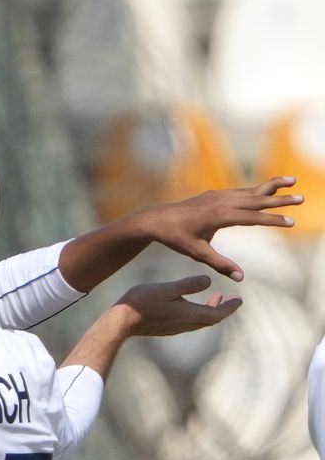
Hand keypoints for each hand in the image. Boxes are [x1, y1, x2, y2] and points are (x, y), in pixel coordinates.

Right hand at [113, 275, 240, 337]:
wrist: (120, 322)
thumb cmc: (141, 302)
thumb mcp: (166, 289)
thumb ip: (188, 285)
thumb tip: (209, 282)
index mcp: (187, 314)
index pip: (217, 314)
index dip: (230, 307)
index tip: (239, 299)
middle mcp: (184, 324)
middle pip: (210, 319)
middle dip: (222, 308)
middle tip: (231, 298)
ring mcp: (174, 328)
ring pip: (200, 321)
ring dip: (210, 309)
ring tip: (214, 297)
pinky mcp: (165, 328)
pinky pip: (188, 322)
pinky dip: (197, 312)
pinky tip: (189, 304)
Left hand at [135, 176, 301, 280]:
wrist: (155, 220)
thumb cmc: (175, 238)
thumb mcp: (197, 253)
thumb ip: (220, 264)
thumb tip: (241, 278)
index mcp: (218, 216)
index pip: (252, 218)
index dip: (272, 221)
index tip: (291, 223)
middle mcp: (220, 202)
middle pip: (256, 199)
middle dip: (280, 199)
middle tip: (302, 198)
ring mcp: (217, 196)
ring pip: (249, 190)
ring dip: (271, 187)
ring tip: (291, 181)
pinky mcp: (213, 195)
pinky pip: (239, 191)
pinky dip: (255, 189)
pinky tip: (265, 191)